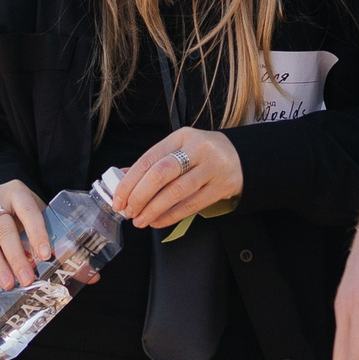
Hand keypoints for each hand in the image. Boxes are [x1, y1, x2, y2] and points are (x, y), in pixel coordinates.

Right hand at [0, 181, 50, 288]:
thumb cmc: (19, 208)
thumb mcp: (33, 209)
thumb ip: (43, 228)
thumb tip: (55, 256)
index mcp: (16, 192)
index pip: (28, 212)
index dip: (37, 234)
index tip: (45, 255)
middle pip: (4, 229)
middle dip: (15, 256)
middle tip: (26, 278)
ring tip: (8, 283)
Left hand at [114, 128, 242, 229]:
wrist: (240, 157)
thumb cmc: (201, 155)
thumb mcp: (178, 150)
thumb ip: (153, 163)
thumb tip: (122, 178)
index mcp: (181, 137)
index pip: (149, 159)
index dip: (130, 181)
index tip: (118, 198)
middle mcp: (197, 150)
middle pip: (161, 173)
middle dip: (140, 195)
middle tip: (128, 211)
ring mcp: (211, 168)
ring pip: (177, 191)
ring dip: (154, 209)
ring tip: (140, 220)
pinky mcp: (221, 187)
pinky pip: (192, 205)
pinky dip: (171, 216)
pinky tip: (158, 222)